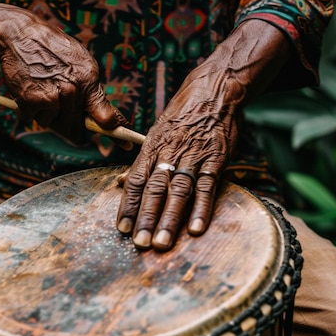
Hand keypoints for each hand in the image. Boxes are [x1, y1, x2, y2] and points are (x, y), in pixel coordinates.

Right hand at [0, 6, 129, 144]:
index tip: (126, 144)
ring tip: (41, 88)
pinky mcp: (31, 101)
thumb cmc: (51, 49)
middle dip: (68, 123)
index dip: (115, 133)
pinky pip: (32, 119)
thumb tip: (105, 120)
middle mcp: (72, 90)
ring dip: (45, 114)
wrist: (19, 34)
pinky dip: (27, 110)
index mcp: (88, 79)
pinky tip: (28, 90)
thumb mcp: (80, 62)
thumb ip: (91, 91)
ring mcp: (52, 96)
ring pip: (51, 124)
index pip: (106, 115)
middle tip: (57, 103)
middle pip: (75, 128)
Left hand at [116, 63, 239, 250]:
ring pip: (179, 191)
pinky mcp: (216, 160)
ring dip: (170, 218)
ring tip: (162, 242)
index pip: (135, 180)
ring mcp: (193, 157)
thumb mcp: (157, 134)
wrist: (214, 91)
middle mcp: (169, 154)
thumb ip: (141, 163)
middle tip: (139, 243)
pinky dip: (202, 208)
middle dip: (146, 218)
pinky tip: (196, 228)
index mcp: (152, 149)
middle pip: (155, 190)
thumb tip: (119, 183)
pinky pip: (207, 187)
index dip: (127, 205)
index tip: (122, 229)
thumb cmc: (182, 116)